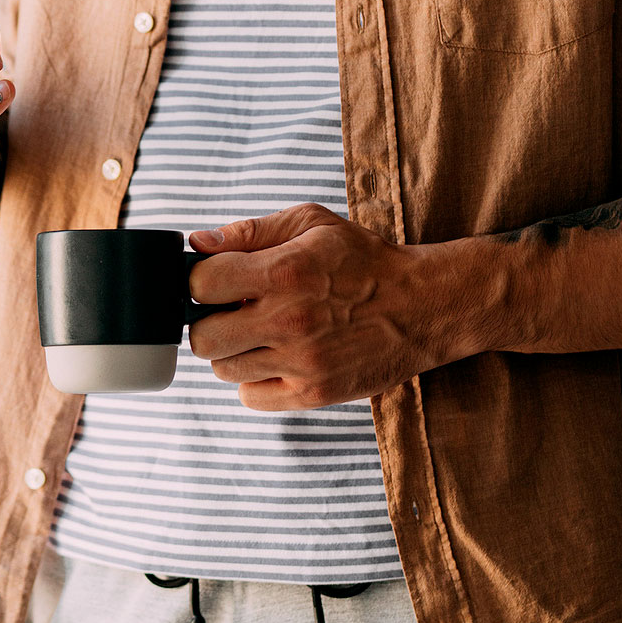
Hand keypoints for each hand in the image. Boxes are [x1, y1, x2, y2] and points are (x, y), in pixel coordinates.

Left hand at [185, 204, 478, 411]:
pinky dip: (254, 381)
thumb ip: (251, 231)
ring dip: (233, 352)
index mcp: (284, 272)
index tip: (217, 282)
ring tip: (261, 334)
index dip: (200, 282)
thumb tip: (197, 242)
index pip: (201, 285)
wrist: (423, 306)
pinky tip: (276, 359)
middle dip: (210, 322)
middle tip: (233, 313)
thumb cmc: (364, 261)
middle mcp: (288, 321)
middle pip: (202, 338)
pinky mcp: (313, 394)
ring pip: (223, 369)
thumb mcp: (312, 224)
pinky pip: (250, 398)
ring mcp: (301, 363)